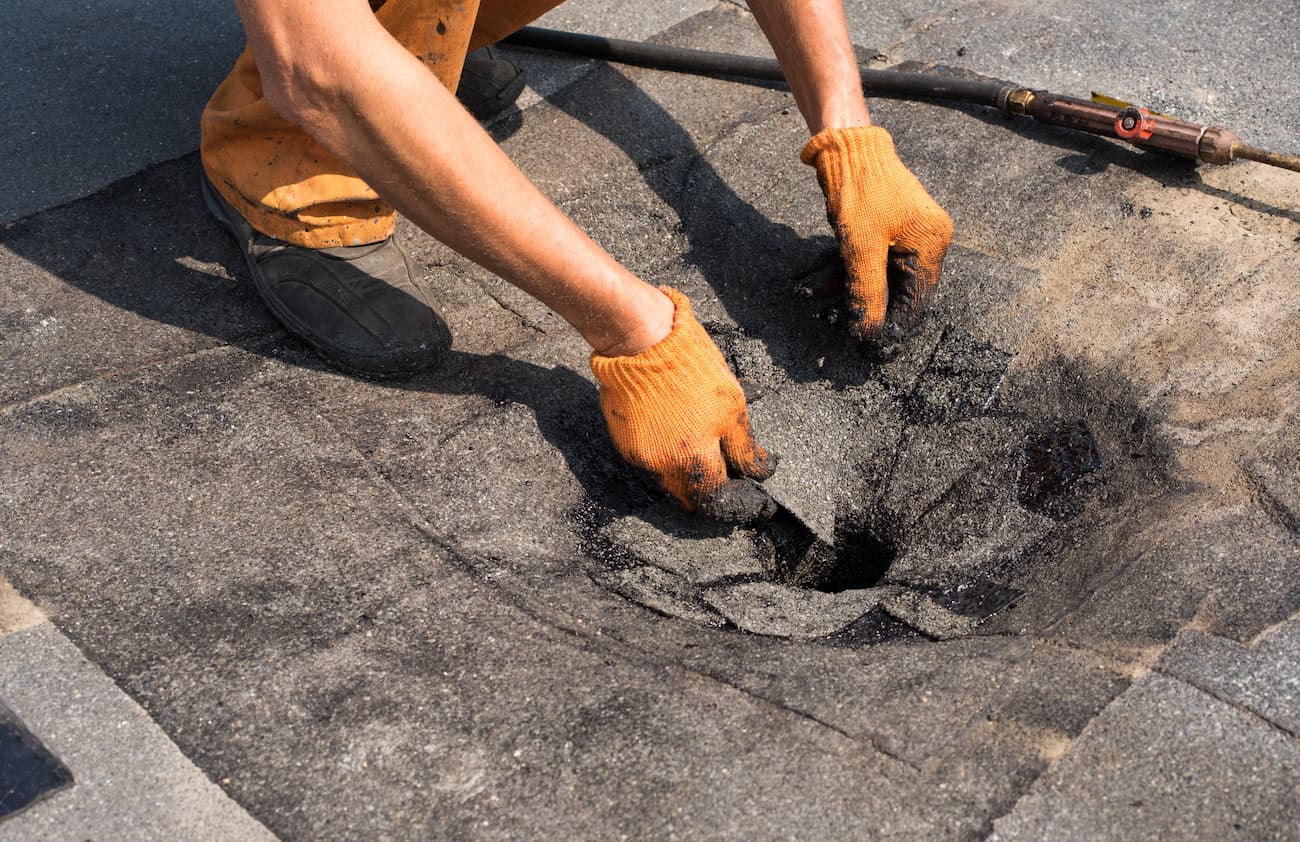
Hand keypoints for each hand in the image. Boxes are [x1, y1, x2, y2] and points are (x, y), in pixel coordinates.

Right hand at [590, 288, 775, 514]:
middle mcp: (661, 466)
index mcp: (692, 461)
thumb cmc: (692, 369)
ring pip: (670, 478)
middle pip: (691, 496)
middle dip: (713, 490)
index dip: (737, 505)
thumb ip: (745, 448)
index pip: (715, 504)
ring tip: (707, 445)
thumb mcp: (732, 406)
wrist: (641, 341)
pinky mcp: (623, 439)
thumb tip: (762, 471)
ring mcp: (638, 455)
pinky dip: (669, 452)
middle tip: (733, 475)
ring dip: (690, 470)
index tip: (753, 498)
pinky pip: (651, 459)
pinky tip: (681, 429)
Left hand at [802, 126, 952, 341]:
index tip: (871, 351)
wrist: (843, 144)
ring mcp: (903, 234)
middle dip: (858, 305)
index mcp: (931, 245)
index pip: (916, 301)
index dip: (893, 327)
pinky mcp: (881, 229)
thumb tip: (869, 333)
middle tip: (835, 328)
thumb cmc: (859, 189)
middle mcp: (924, 240)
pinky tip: (807, 282)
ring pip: (871, 274)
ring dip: (838, 287)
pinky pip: (862, 259)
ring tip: (807, 296)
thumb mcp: (860, 248)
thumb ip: (867, 293)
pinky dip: (837, 270)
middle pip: (893, 289)